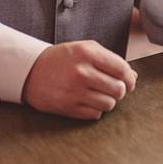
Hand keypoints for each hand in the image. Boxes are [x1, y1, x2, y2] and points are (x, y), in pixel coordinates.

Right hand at [23, 41, 137, 118]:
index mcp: (87, 53)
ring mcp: (74, 91)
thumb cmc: (62, 59)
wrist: (29, 70)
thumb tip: (133, 76)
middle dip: (121, 90)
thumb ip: (110, 59)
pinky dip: (96, 110)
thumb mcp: (84, 49)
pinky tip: (88, 101)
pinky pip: (96, 114)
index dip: (130, 78)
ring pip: (109, 104)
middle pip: (119, 89)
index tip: (129, 81)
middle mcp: (81, 72)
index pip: (122, 69)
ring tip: (100, 95)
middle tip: (113, 89)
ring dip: (108, 101)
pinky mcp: (67, 107)